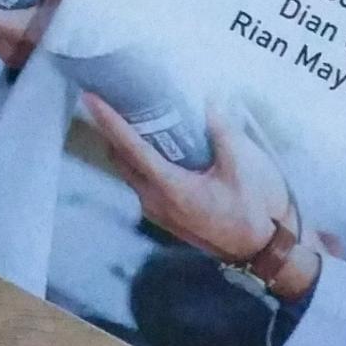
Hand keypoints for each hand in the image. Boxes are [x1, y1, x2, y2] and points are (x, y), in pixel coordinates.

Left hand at [84, 93, 296, 264]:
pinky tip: (156, 143)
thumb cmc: (249, 210)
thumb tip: (206, 101)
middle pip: (120, 158)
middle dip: (112, 128)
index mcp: (171, 188)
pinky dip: (138, 158)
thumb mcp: (241, 167)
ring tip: (134, 114)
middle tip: (116, 97)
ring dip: (124, 144)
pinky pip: (139, 180)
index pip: (132, 148)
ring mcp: (154, 209)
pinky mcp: (160, 213)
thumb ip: (222, 132)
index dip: (110, 122)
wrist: (254, 248)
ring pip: (127, 171)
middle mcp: (153, 200)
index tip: (92, 99)